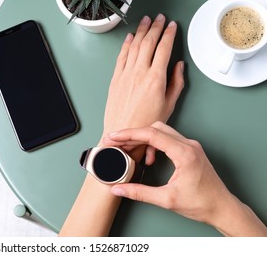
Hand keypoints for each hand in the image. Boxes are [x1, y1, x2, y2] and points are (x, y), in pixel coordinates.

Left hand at [101, 14, 183, 144]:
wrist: (122, 133)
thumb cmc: (146, 123)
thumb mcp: (169, 105)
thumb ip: (176, 83)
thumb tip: (178, 66)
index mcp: (155, 78)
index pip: (164, 48)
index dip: (169, 34)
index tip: (172, 25)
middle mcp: (139, 72)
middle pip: (148, 42)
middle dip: (156, 27)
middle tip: (160, 18)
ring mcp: (125, 74)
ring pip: (134, 46)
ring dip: (141, 31)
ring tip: (146, 21)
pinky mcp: (115, 78)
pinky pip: (121, 56)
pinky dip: (126, 44)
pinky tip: (130, 38)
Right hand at [104, 122, 266, 235]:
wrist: (222, 208)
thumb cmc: (201, 204)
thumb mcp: (167, 200)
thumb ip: (140, 193)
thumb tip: (119, 189)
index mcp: (184, 154)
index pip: (152, 135)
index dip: (129, 134)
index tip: (114, 137)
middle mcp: (189, 145)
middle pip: (155, 128)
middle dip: (133, 135)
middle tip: (116, 143)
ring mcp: (191, 146)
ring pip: (161, 132)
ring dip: (143, 139)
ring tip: (130, 152)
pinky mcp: (190, 151)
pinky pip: (168, 139)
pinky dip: (154, 145)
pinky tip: (149, 159)